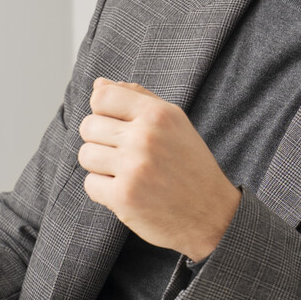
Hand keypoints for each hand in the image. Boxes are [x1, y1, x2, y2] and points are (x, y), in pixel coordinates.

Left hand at [78, 78, 241, 261]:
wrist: (213, 215)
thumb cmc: (190, 164)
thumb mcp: (173, 121)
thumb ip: (136, 97)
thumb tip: (98, 84)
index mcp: (158, 114)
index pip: (102, 96)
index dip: (101, 110)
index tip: (115, 124)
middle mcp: (145, 137)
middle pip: (88, 126)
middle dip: (100, 139)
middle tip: (123, 153)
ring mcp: (133, 168)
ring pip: (86, 155)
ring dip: (100, 165)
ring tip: (124, 171)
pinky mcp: (124, 198)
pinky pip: (90, 184)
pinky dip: (103, 190)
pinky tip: (126, 190)